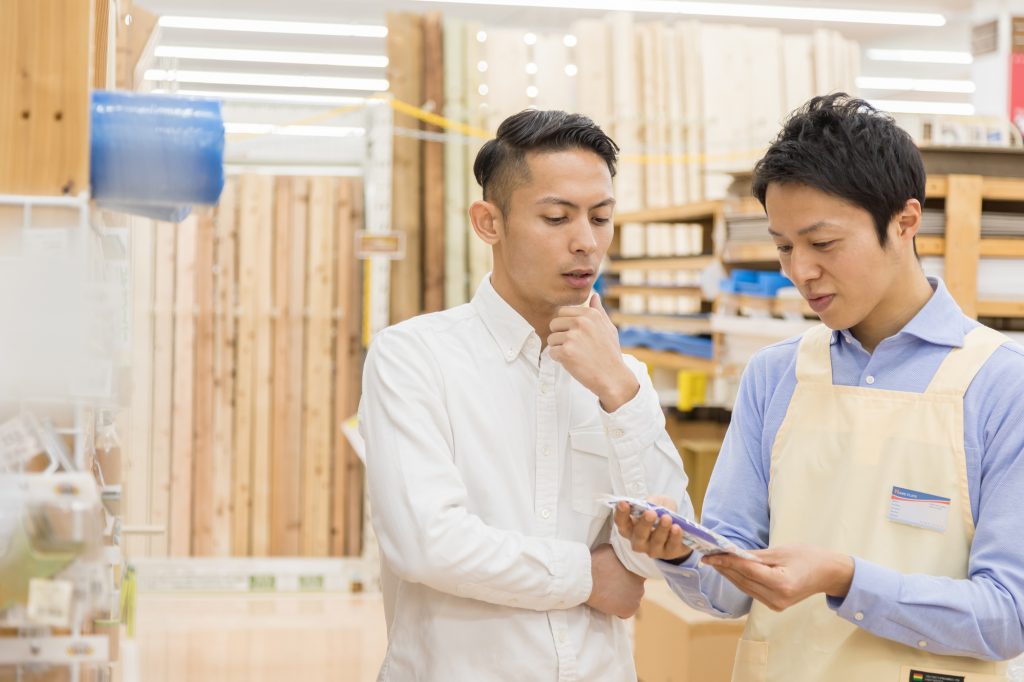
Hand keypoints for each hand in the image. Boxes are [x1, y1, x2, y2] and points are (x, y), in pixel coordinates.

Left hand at [548, 293, 638, 411]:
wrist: (613, 377)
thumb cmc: (610, 353)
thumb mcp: (608, 328)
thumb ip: (598, 311)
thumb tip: (594, 295)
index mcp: (590, 314)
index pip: (563, 312)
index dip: (566, 325)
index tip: (577, 336)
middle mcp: (581, 322)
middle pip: (554, 323)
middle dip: (560, 336)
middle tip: (574, 347)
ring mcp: (573, 336)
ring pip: (551, 339)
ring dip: (559, 348)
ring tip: (575, 355)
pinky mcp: (566, 351)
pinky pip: (551, 352)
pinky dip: (559, 360)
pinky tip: (573, 363)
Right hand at [586, 544, 645, 618]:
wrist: (587, 581)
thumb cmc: (596, 563)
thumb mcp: (609, 550)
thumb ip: (620, 554)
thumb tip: (620, 553)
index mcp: (638, 568)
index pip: (639, 572)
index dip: (629, 573)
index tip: (620, 574)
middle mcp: (642, 583)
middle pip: (635, 586)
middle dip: (625, 585)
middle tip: (612, 583)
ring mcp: (637, 597)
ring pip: (631, 598)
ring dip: (622, 596)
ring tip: (608, 593)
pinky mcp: (629, 610)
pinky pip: (625, 611)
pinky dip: (618, 609)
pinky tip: (608, 602)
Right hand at [613, 496, 692, 562]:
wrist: (678, 526)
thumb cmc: (660, 513)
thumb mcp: (656, 502)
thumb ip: (652, 502)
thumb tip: (653, 505)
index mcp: (630, 528)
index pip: (621, 522)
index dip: (621, 513)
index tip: (623, 503)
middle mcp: (638, 541)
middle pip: (638, 535)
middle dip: (644, 523)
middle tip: (650, 513)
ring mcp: (653, 549)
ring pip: (656, 541)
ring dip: (661, 529)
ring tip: (667, 518)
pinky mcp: (669, 553)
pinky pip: (671, 546)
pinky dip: (674, 537)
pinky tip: (676, 528)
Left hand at [701, 544, 853, 611]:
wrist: (828, 574)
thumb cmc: (808, 557)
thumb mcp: (781, 552)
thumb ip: (754, 556)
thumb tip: (731, 553)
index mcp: (781, 584)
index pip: (746, 571)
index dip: (726, 562)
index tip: (709, 554)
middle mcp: (777, 598)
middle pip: (743, 581)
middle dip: (724, 567)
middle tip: (707, 555)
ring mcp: (776, 605)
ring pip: (745, 588)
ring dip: (729, 574)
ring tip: (714, 561)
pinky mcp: (775, 605)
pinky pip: (752, 591)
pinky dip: (740, 580)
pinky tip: (730, 570)